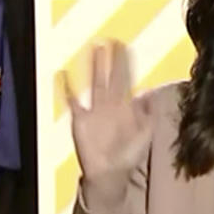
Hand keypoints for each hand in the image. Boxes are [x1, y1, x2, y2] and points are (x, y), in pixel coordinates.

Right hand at [64, 40, 151, 207]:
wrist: (110, 174)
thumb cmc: (128, 156)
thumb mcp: (145, 135)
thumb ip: (149, 115)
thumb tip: (150, 94)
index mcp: (125, 107)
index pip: (125, 79)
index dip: (125, 63)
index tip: (125, 46)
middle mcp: (110, 104)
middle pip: (110, 76)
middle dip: (111, 59)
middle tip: (110, 40)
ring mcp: (95, 111)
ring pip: (94, 83)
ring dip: (94, 67)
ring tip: (93, 49)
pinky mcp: (81, 120)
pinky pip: (73, 101)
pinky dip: (67, 88)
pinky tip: (63, 75)